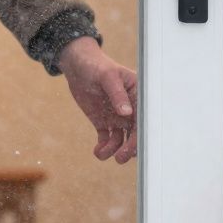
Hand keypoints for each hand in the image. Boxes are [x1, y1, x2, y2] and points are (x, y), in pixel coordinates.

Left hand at [58, 36, 137, 163]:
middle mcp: (131, 111)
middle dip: (129, 148)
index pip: (144, 119)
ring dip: (114, 150)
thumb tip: (127, 113)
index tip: (137, 147)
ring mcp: (118, 118)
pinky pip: (106, 140)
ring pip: (121, 141)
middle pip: (135, 134)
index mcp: (138, 97)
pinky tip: (97, 151)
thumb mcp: (108, 76)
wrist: (78, 66)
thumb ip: (117, 94)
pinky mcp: (104, 123)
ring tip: (102, 154)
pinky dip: (103, 148)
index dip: (143, 134)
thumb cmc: (96, 65)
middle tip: (120, 158)